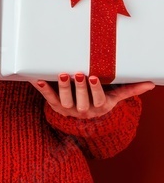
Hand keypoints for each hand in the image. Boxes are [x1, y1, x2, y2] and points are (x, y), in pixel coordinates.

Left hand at [29, 72, 154, 119]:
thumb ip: (128, 90)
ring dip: (63, 87)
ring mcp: (68, 109)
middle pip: (81, 100)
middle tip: (77, 73)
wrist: (81, 115)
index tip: (94, 77)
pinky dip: (43, 89)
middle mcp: (83, 110)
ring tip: (62, 74)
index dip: (95, 89)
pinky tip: (38, 79)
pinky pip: (48, 98)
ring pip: (65, 100)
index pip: (98, 99)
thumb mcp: (113, 96)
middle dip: (79, 87)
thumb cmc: (98, 99)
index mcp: (99, 106)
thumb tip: (150, 84)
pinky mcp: (55, 105)